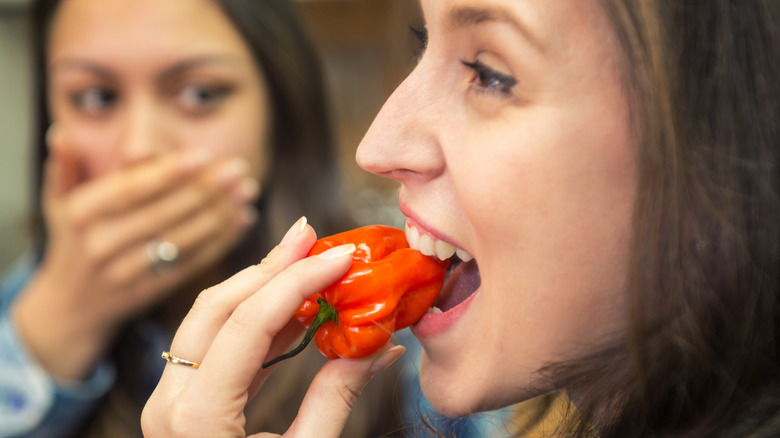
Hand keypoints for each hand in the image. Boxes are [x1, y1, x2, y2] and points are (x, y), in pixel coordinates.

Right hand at [11, 128, 257, 380]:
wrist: (70, 307)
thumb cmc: (72, 241)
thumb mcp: (57, 203)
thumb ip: (63, 168)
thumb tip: (60, 133)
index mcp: (80, 214)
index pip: (131, 189)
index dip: (168, 172)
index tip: (203, 155)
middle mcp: (100, 244)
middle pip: (163, 213)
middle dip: (205, 189)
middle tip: (238, 168)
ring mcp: (125, 272)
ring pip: (180, 239)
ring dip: (219, 214)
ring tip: (247, 191)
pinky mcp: (150, 292)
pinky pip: (190, 264)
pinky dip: (219, 242)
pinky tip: (242, 220)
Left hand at [141, 218, 405, 437]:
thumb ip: (337, 398)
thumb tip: (382, 346)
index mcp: (197, 420)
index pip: (247, 324)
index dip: (297, 281)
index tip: (339, 255)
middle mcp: (170, 400)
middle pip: (216, 306)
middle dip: (270, 266)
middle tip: (315, 237)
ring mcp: (168, 400)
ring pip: (208, 318)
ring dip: (261, 286)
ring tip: (310, 263)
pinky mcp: (180, 401)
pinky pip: (213, 343)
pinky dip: (255, 319)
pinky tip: (293, 307)